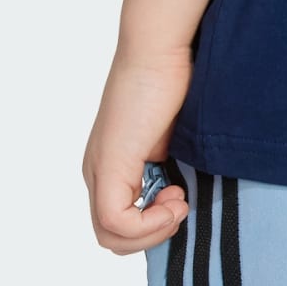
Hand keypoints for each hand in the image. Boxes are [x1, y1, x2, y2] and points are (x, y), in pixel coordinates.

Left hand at [83, 48, 192, 253]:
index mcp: (111, 165)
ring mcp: (100, 170)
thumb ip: (170, 163)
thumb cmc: (173, 78)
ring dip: (152, 232)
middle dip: (152, 235)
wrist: (160, 48)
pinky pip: (116, 222)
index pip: (119, 223)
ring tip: (179, 202)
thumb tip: (188, 190)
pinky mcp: (111, 165)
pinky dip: (149, 223)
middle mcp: (98, 172)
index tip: (182, 197)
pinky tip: (175, 199)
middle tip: (181, 205)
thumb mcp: (172, 134)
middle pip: (111, 237)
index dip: (152, 226)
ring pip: (110, 237)